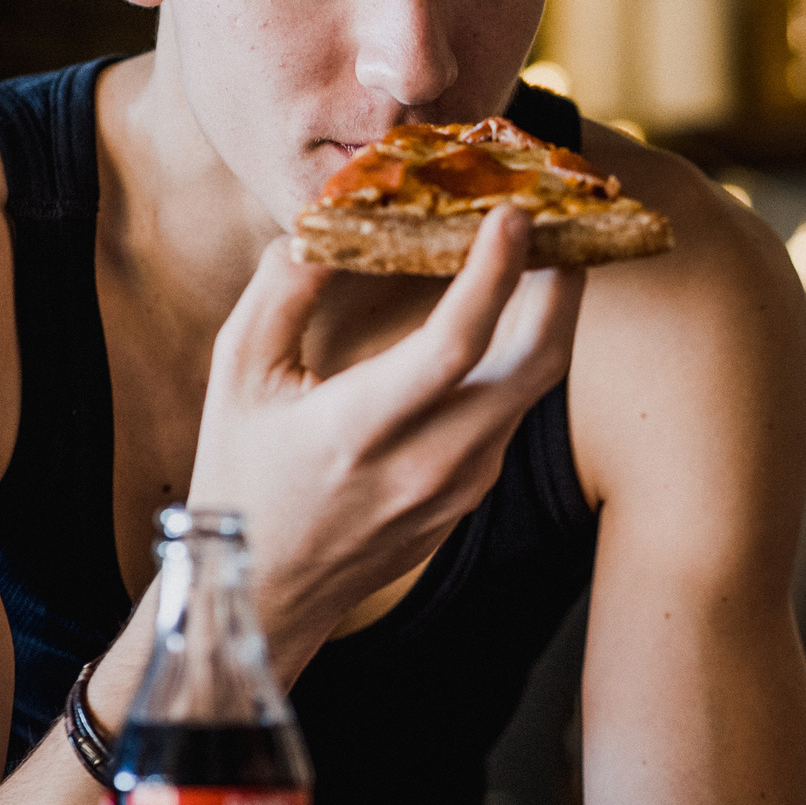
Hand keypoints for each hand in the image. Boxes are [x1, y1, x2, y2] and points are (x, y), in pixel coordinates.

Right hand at [187, 206, 583, 657]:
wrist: (267, 590)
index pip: (454, 345)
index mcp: (359, 429)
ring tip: (545, 253)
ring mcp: (460, 486)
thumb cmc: (243, 474)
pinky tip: (512, 316)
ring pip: (534, 388)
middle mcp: (426, 463)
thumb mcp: (238, 375)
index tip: (515, 214)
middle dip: (564, 286)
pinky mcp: (472, 495)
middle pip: (535, 365)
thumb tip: (325, 225)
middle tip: (567, 222)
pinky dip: (523, 356)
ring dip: (551, 317)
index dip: (495, 273)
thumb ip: (282, 292)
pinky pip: (513, 413)